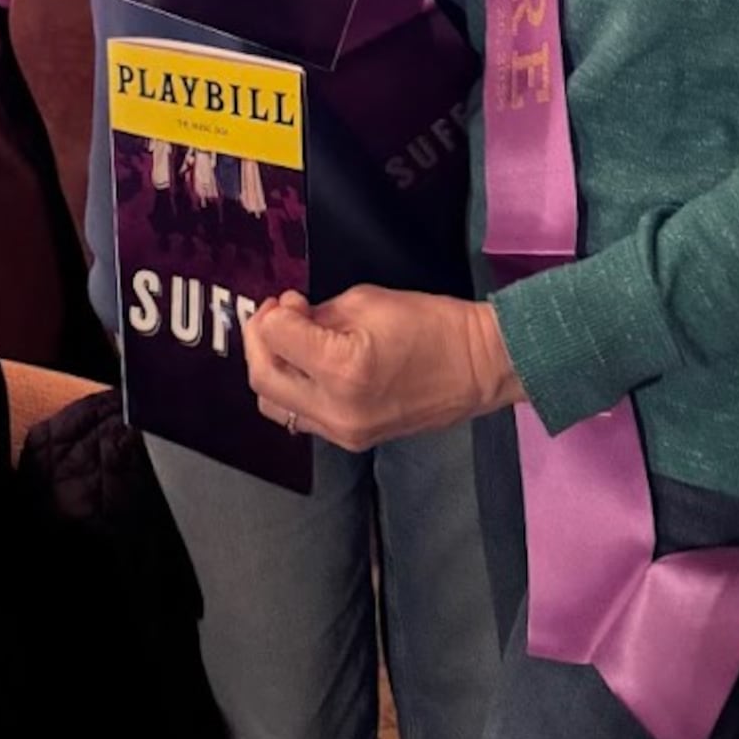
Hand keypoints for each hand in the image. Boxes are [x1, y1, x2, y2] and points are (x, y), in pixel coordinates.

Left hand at [244, 286, 524, 450]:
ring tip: (290, 339)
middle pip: (263, 379)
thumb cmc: (432, 324)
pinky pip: (302, 417)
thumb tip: (288, 319)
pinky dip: (292, 388)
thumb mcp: (368, 301)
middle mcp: (335, 410)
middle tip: (276, 314)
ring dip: (271, 367)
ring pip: (275, 405)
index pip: (276, 339)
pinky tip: (308, 364)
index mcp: (342, 369)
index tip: (290, 298)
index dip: (273, 313)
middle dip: (259, 340)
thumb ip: (319, 313)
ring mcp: (342, 432)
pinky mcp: (351, 440)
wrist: (478, 368)